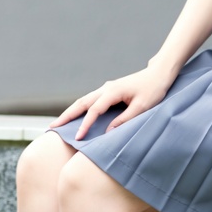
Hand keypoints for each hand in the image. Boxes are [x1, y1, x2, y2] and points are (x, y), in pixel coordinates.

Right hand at [50, 65, 175, 140]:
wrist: (159, 74)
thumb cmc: (153, 90)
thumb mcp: (142, 107)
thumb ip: (125, 119)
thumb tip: (108, 132)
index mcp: (113, 91)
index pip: (94, 110)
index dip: (85, 124)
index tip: (77, 138)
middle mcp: (106, 88)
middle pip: (81, 103)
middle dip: (66, 115)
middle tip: (51, 128)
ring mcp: (106, 88)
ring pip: (84, 101)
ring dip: (70, 112)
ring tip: (57, 124)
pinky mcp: (109, 91)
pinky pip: (90, 101)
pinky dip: (80, 109)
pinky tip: (75, 117)